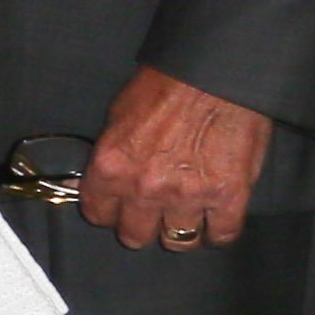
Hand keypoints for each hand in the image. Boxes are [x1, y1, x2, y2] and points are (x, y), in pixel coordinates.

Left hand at [79, 64, 269, 252]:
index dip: (110, 212)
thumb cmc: (167, 86)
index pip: (98, 214)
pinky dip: (218, 231)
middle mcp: (145, 188)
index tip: (120, 207)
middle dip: (143, 224)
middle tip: (155, 211)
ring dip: (181, 230)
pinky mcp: (228, 196)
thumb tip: (86, 185)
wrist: (217, 72)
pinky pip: (221, 235)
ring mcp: (187, 196)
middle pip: (135, 235)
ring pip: (177, 241)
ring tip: (187, 215)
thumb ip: (106, 159)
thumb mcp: (117, 116)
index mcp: (112, 166)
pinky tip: (217, 218)